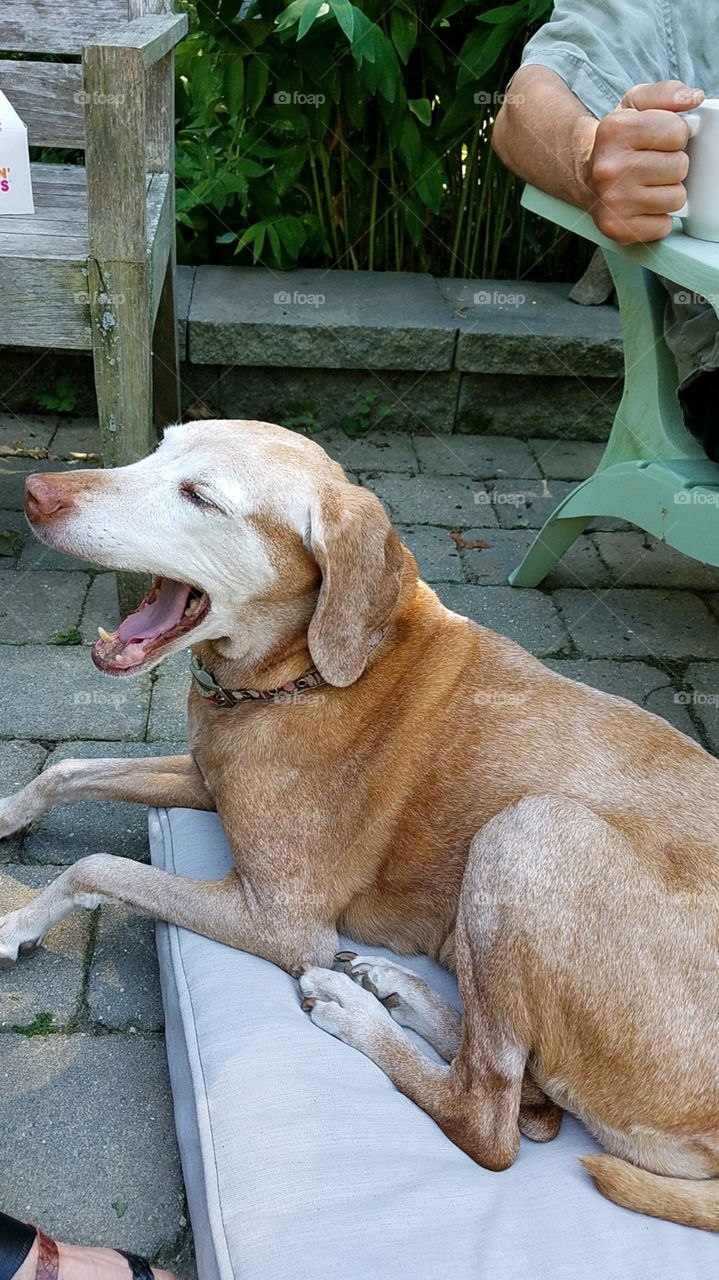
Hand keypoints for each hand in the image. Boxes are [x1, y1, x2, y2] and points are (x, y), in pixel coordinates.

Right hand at [585, 80, 703, 243]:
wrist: (584, 174)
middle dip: (674, 165)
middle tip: (654, 164)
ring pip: (676, 198)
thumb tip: (694, 98)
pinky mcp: (617, 229)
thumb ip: (667, 93)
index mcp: (616, 131)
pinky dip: (659, 218)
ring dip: (669, 192)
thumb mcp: (636, 104)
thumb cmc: (618, 140)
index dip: (676, 135)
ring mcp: (612, 202)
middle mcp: (610, 168)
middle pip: (679, 167)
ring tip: (649, 185)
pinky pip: (664, 226)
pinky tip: (643, 206)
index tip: (662, 140)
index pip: (677, 132)